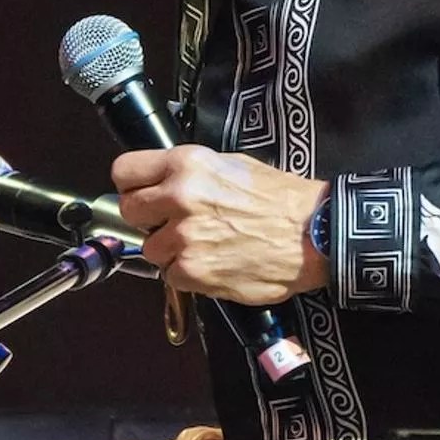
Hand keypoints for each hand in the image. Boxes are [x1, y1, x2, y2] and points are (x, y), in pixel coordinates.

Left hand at [110, 147, 329, 305]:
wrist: (315, 234)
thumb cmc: (280, 199)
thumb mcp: (231, 165)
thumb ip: (189, 173)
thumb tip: (160, 184)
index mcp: (187, 164)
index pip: (124, 171)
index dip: (132, 186)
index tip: (143, 194)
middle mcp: (179, 197)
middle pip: (129, 211)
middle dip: (147, 219)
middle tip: (172, 223)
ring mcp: (183, 237)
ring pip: (150, 249)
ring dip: (170, 251)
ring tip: (204, 245)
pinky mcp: (193, 271)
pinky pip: (170, 275)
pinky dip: (188, 274)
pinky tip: (215, 262)